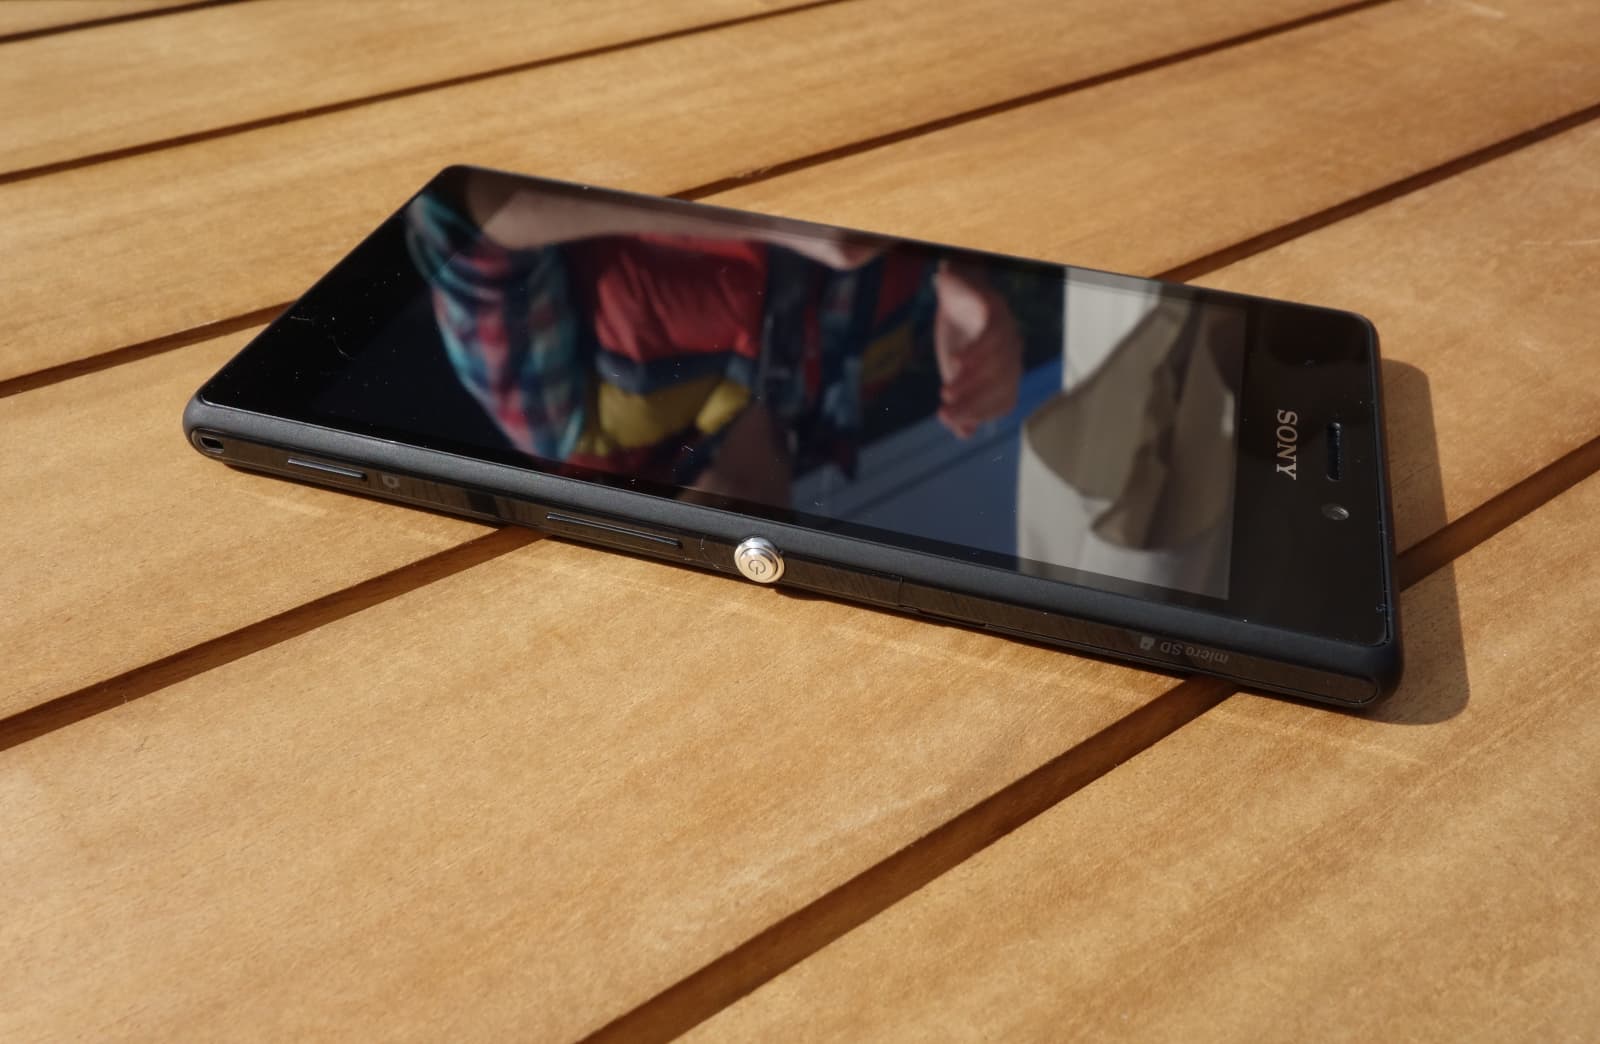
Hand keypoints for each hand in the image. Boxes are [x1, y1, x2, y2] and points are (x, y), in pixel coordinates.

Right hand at [932, 264, 1022, 437]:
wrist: (955, 290)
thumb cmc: (959, 333)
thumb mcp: (956, 372)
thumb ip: (962, 399)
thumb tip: (964, 434)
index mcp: (1007, 371)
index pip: (1002, 401)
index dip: (979, 414)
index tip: (950, 420)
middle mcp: (1013, 353)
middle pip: (1001, 385)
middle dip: (973, 402)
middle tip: (944, 412)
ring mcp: (1008, 330)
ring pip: (997, 362)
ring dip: (971, 380)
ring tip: (946, 391)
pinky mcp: (996, 309)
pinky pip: (992, 334)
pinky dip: (976, 351)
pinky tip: (955, 361)